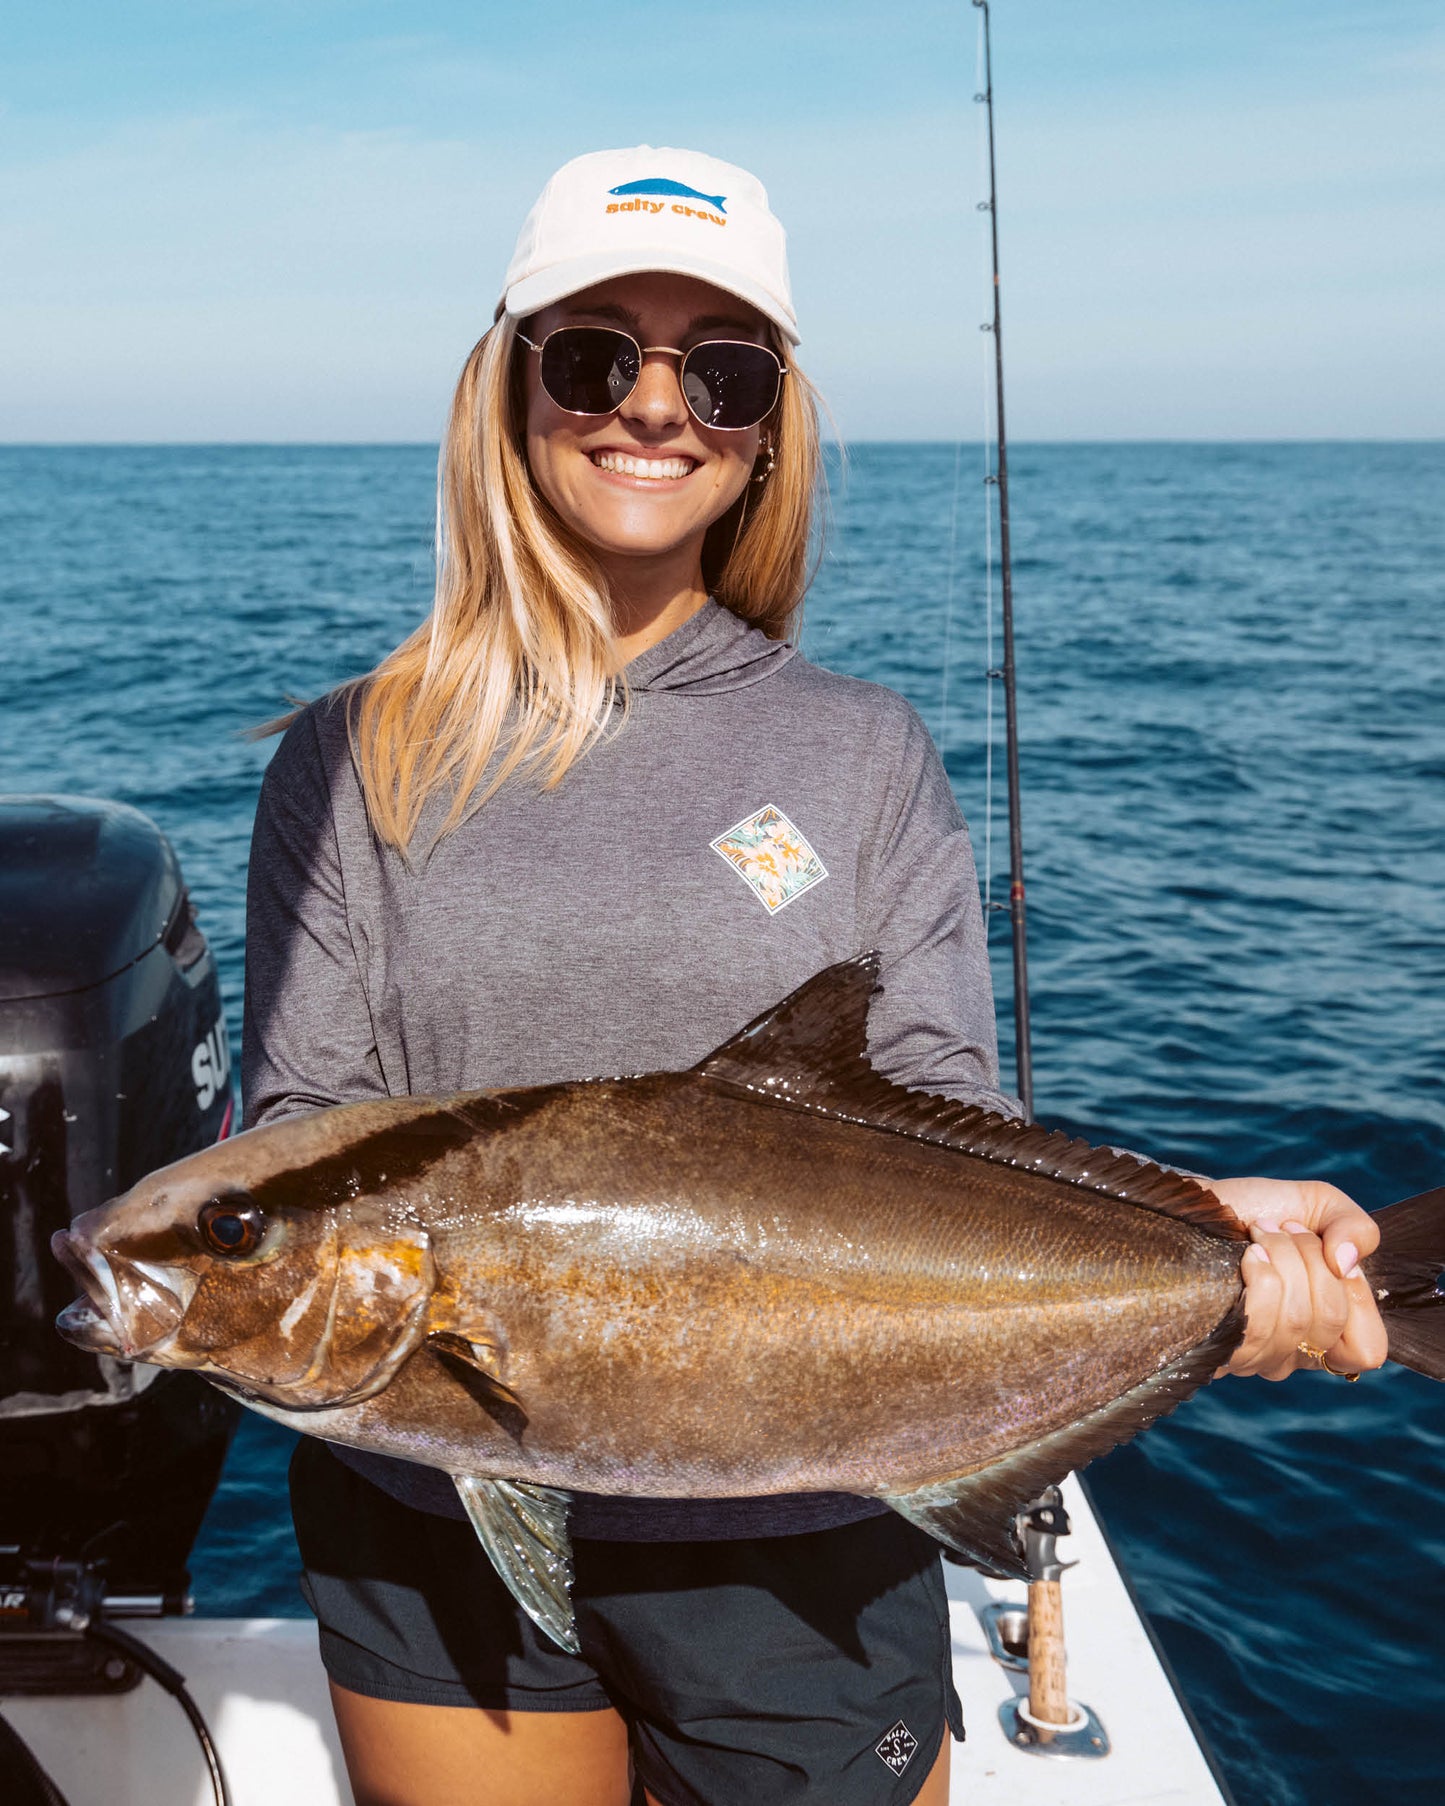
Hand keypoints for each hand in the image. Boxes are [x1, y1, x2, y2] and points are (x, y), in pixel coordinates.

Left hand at [1209, 1177, 1388, 1380]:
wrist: (1196, 1207)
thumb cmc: (1258, 1210)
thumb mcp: (1321, 1206)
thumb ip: (1356, 1229)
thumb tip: (1345, 1264)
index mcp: (1326, 1328)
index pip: (1365, 1351)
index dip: (1356, 1299)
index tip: (1330, 1254)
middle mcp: (1293, 1352)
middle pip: (1330, 1323)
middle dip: (1311, 1259)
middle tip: (1285, 1229)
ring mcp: (1256, 1355)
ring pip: (1295, 1322)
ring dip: (1281, 1259)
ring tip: (1259, 1235)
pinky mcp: (1221, 1346)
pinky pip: (1257, 1326)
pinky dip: (1259, 1275)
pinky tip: (1245, 1255)